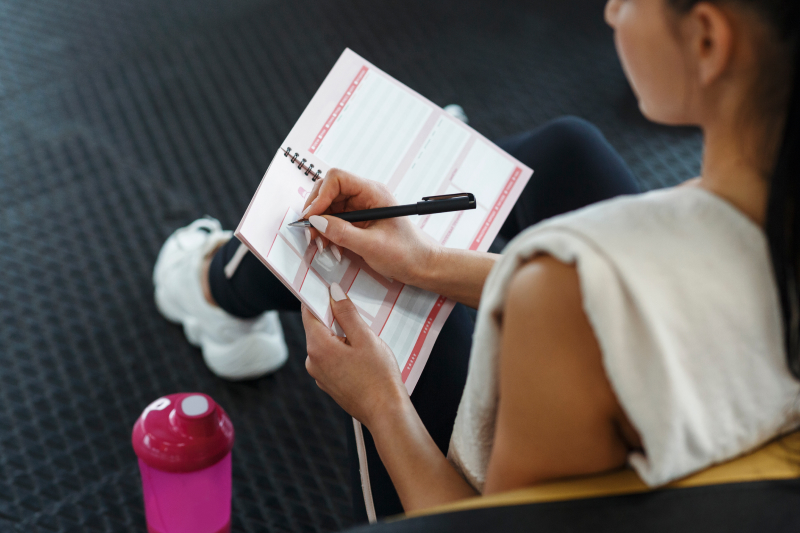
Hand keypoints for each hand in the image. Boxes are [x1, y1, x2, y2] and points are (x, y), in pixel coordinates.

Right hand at [302, 168, 439, 285]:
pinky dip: (327, 232)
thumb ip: (342, 233)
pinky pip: (334, 220)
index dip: (320, 195)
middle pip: (328, 191)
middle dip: (316, 211)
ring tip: (321, 244)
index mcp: (373, 192)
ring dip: (320, 225)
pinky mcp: (358, 220)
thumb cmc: (405, 253)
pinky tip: (330, 246)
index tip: (312, 217)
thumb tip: (316, 221)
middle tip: (310, 233)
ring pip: (328, 207)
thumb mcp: (371, 246)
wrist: (421, 265)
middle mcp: (365, 195)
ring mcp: (360, 207)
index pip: (337, 178)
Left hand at [302, 283, 407, 425]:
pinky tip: (363, 357)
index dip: (318, 297)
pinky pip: (332, 359)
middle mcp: (312, 361)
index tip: (329, 287)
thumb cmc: (378, 377)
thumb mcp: (365, 338)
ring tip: (365, 342)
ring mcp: (319, 374)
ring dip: (342, 337)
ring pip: (327, 344)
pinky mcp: (329, 383)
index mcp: (318, 346)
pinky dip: (343, 352)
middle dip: (336, 319)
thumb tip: (333, 292)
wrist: (385, 412)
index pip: (309, 312)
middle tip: (358, 316)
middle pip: (318, 328)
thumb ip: (347, 313)